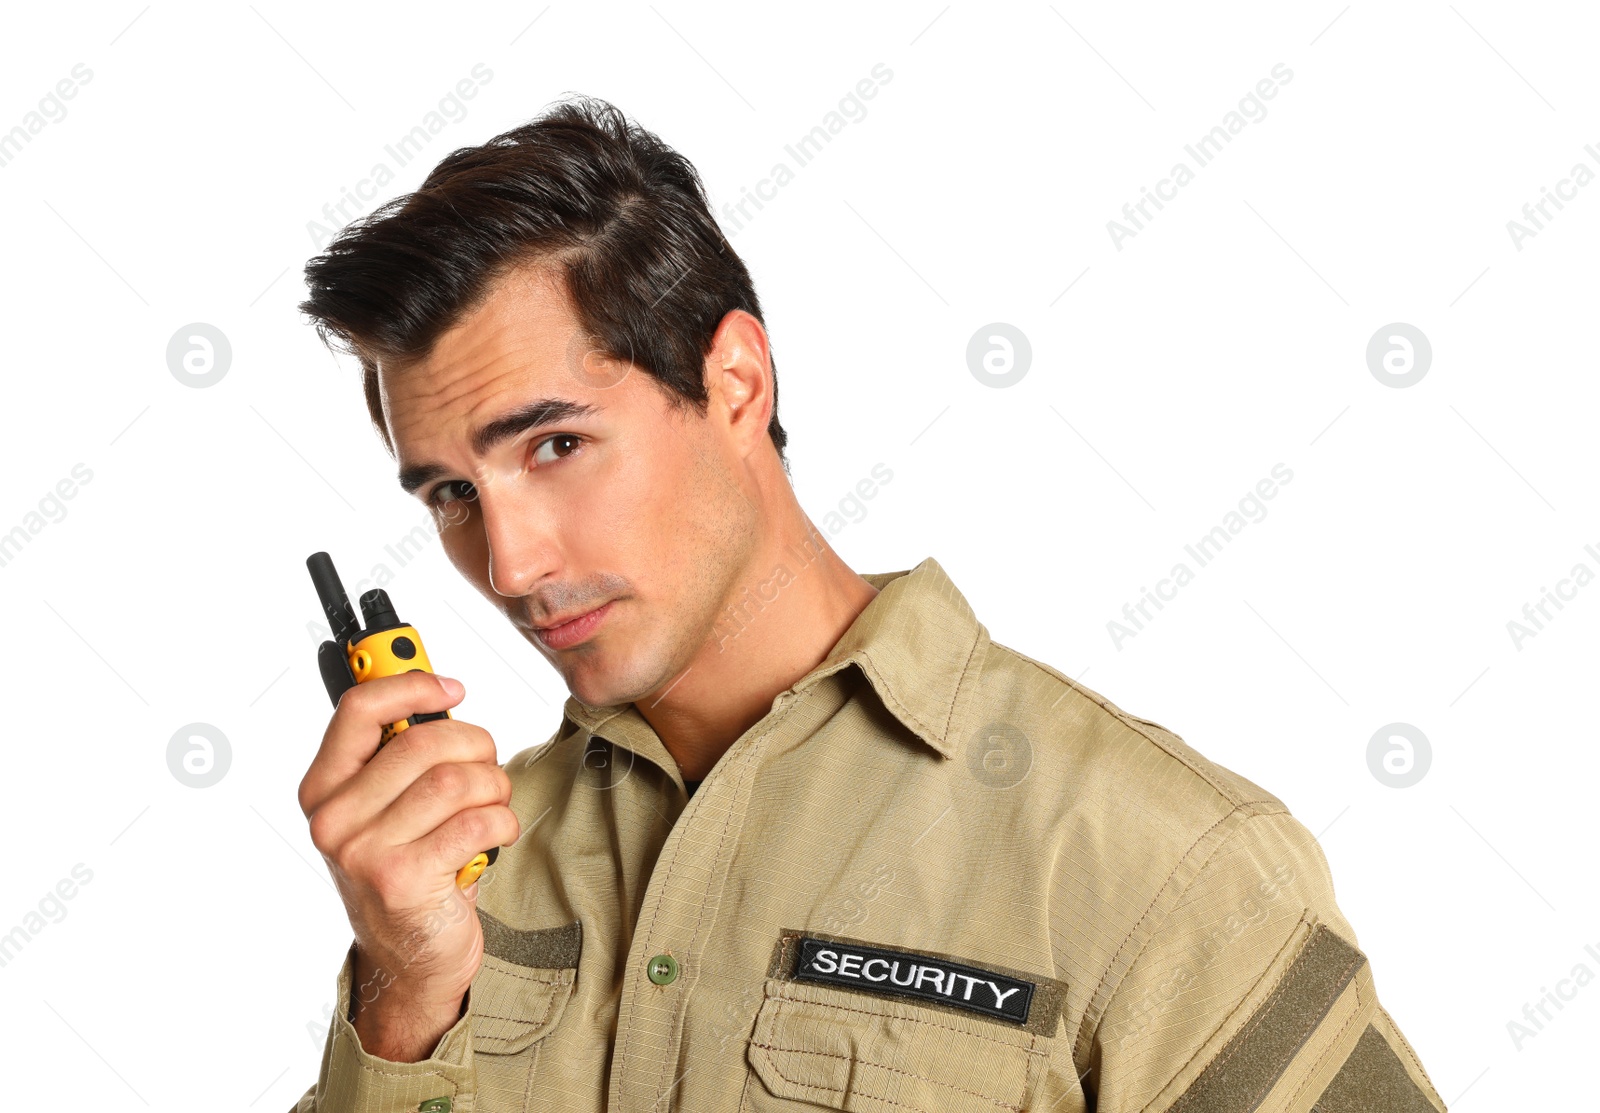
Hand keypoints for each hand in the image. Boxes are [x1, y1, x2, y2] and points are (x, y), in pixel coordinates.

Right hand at [298, 672, 519, 1059]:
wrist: (410, 959)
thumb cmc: (408, 871)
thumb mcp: (387, 809)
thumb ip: (398, 754)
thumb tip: (438, 692)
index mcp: (324, 789)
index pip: (357, 710)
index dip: (412, 685)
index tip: (452, 688)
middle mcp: (334, 819)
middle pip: (422, 743)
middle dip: (475, 745)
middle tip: (486, 764)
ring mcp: (364, 852)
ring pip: (456, 780)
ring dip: (493, 787)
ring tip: (490, 806)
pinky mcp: (403, 881)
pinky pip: (477, 821)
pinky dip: (502, 821)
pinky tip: (494, 836)